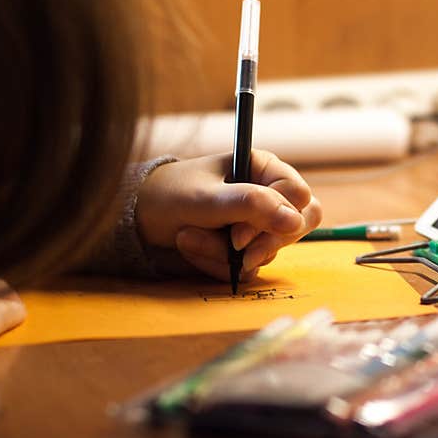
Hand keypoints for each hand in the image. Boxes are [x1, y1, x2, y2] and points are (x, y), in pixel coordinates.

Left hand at [135, 150, 321, 281]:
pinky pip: (249, 268)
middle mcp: (266, 196)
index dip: (277, 218)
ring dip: (224, 254)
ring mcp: (256, 225)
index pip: (299, 198)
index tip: (239, 235)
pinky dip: (217, 265)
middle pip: (298, 226)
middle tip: (234, 250)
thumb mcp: (208, 199)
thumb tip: (296, 220)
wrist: (138, 219)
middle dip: (263, 244)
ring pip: (269, 252)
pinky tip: (192, 249)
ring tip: (188, 238)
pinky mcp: (244, 250)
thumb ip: (252, 205)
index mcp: (263, 169)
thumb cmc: (171, 195)